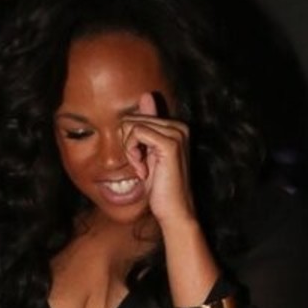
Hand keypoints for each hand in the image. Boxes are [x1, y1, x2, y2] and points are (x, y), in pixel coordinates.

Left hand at [120, 90, 195, 229]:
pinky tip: (142, 170)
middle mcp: (179, 126)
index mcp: (176, 126)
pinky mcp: (170, 143)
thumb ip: (147, 126)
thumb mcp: (149, 153)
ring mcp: (176, 133)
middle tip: (140, 167)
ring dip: (130, 150)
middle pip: (132, 118)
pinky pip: (136, 133)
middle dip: (128, 145)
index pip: (137, 117)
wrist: (175, 212)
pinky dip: (132, 153)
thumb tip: (146, 95)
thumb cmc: (161, 188)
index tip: (141, 163)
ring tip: (143, 169)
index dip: (130, 141)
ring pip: (132, 124)